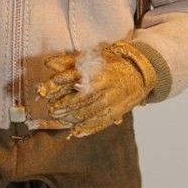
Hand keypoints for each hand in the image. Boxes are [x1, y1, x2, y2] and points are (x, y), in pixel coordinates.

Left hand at [36, 40, 155, 137]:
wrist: (140, 74)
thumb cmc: (112, 64)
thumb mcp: (92, 58)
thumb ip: (68, 62)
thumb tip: (47, 64)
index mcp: (97, 73)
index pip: (74, 78)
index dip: (59, 84)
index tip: (47, 90)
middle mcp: (104, 89)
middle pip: (78, 100)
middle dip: (62, 106)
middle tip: (52, 110)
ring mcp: (110, 103)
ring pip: (86, 114)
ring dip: (70, 118)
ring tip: (60, 119)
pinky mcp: (115, 114)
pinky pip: (98, 124)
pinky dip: (85, 128)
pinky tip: (75, 129)